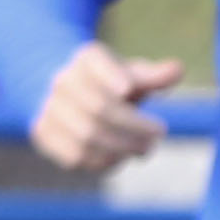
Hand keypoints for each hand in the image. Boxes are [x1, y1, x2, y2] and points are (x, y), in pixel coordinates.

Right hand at [30, 45, 181, 172]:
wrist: (74, 98)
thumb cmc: (115, 86)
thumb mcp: (135, 76)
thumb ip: (154, 76)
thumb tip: (176, 70)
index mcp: (87, 59)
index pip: (95, 62)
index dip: (109, 75)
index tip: (127, 89)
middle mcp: (63, 81)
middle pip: (99, 107)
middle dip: (134, 125)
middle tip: (158, 133)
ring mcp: (49, 107)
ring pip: (88, 135)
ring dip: (123, 147)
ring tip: (145, 148)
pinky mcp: (43, 133)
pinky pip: (75, 155)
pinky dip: (103, 160)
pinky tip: (120, 157)